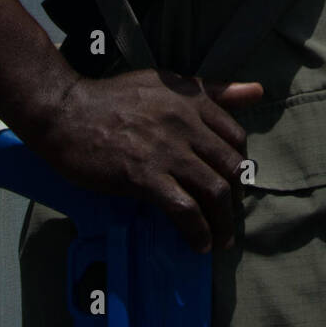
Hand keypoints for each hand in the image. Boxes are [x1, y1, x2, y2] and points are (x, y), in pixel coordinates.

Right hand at [39, 69, 262, 251]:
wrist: (67, 112)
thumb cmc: (114, 97)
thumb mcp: (168, 82)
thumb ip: (214, 90)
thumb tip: (258, 91)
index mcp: (193, 101)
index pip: (236, 137)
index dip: (239, 164)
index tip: (232, 182)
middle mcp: (186, 125)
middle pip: (231, 168)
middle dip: (236, 198)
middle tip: (228, 216)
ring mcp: (166, 151)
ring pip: (214, 191)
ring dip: (223, 222)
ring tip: (221, 240)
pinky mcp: (143, 176)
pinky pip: (183, 210)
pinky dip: (197, 231)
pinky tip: (199, 244)